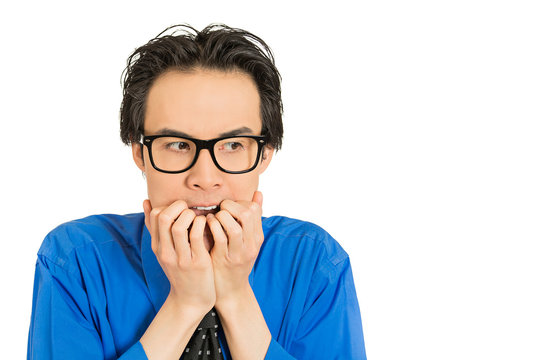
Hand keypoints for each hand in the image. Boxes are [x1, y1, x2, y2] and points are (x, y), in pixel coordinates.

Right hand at [143, 199, 215, 314]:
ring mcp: (181, 258)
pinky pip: (197, 237)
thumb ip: (157, 229)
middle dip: (179, 207)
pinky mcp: (197, 263)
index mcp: (158, 247)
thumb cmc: (180, 271)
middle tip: (190, 210)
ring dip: (191, 216)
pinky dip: (202, 225)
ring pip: (179, 227)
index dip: (169, 206)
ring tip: (198, 218)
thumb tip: (146, 202)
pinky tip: (207, 226)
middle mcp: (166, 252)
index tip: (181, 210)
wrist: (190, 300)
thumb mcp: (164, 250)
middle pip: (164, 218)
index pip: (155, 216)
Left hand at [206, 191, 263, 305]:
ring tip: (214, 217)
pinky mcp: (225, 260)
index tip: (228, 207)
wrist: (230, 290)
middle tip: (220, 209)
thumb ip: (251, 218)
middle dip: (230, 207)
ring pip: (234, 227)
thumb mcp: (247, 238)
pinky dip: (212, 227)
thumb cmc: (235, 260)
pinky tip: (207, 225)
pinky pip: (220, 238)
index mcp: (257, 237)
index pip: (254, 210)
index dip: (239, 203)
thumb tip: (259, 193)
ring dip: (221, 217)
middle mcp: (251, 244)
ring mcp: (239, 253)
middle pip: (247, 215)